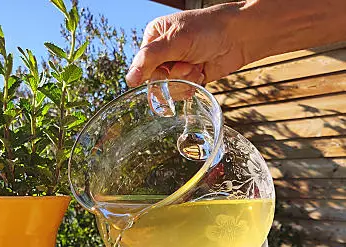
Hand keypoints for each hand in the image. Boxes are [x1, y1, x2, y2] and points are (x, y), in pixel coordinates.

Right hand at [126, 3, 249, 86]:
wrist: (240, 37)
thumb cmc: (209, 30)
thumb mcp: (175, 41)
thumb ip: (149, 59)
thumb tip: (129, 80)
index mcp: (153, 38)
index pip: (140, 67)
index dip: (155, 71)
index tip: (169, 64)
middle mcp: (161, 53)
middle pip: (153, 81)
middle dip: (172, 77)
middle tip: (187, 64)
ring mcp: (175, 67)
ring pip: (167, 90)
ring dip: (184, 81)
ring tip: (196, 66)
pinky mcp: (188, 79)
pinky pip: (180, 94)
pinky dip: (192, 86)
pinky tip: (201, 73)